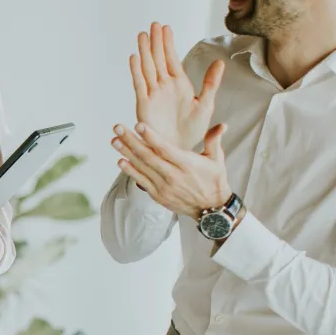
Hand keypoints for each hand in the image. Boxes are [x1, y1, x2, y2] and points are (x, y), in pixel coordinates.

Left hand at [112, 121, 231, 218]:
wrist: (211, 210)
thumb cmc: (214, 180)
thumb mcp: (217, 160)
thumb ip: (214, 141)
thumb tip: (221, 125)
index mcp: (188, 165)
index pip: (165, 149)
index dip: (151, 137)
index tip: (138, 125)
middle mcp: (174, 176)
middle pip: (148, 156)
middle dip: (131, 141)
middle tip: (118, 128)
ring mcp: (164, 187)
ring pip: (142, 167)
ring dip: (126, 153)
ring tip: (114, 140)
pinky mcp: (158, 195)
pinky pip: (142, 181)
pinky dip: (130, 171)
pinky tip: (120, 161)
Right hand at [131, 23, 224, 149]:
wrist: (178, 150)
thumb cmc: (191, 131)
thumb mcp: (206, 105)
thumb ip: (211, 83)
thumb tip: (220, 62)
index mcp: (180, 85)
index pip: (172, 59)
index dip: (168, 43)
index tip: (165, 28)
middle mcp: (164, 86)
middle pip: (158, 59)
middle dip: (156, 42)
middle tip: (153, 25)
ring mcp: (153, 94)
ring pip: (148, 68)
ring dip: (145, 52)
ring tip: (142, 36)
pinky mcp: (144, 104)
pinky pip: (140, 84)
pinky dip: (136, 71)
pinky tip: (135, 57)